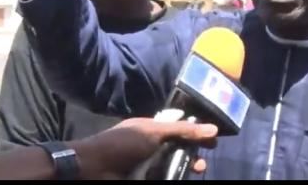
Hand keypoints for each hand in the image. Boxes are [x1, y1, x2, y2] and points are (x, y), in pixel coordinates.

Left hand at [70, 117, 217, 179]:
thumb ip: (182, 130)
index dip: (194, 132)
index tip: (211, 139)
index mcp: (151, 129)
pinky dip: (175, 177)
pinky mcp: (145, 179)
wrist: (94, 167)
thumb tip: (212, 128)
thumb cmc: (123, 144)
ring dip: (187, 167)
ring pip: (173, 166)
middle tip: (205, 159)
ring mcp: (147, 165)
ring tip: (198, 169)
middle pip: (178, 149)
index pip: (178, 128)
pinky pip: (165, 178)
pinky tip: (184, 176)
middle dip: (193, 153)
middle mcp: (151, 146)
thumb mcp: (154, 132)